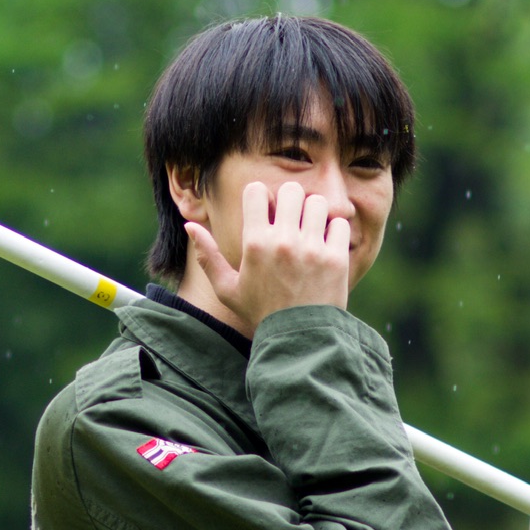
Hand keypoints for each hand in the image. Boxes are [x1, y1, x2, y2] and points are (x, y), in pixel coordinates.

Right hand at [186, 181, 352, 326]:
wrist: (298, 340)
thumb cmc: (260, 313)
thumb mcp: (227, 288)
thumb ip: (207, 256)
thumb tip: (189, 225)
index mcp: (255, 243)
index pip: (256, 190)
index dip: (261, 197)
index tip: (266, 212)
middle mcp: (283, 241)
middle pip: (290, 189)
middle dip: (290, 200)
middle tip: (291, 219)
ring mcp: (312, 249)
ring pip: (317, 202)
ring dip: (313, 213)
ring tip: (310, 231)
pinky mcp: (336, 258)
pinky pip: (340, 223)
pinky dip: (335, 230)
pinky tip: (326, 244)